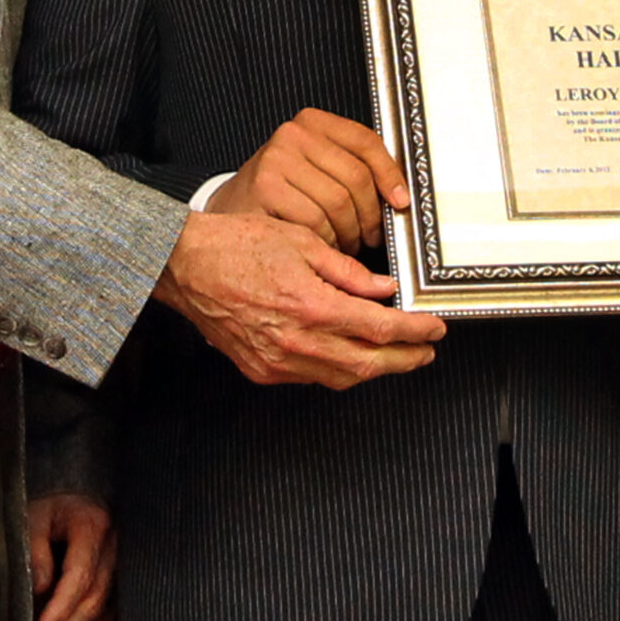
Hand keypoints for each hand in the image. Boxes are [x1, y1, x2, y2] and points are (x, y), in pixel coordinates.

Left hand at [29, 493, 115, 620]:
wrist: (75, 495)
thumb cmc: (51, 504)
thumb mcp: (33, 516)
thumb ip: (34, 549)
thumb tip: (40, 587)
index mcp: (94, 526)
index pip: (80, 575)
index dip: (62, 606)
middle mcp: (114, 548)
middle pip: (94, 599)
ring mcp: (120, 564)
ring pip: (104, 611)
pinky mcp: (118, 578)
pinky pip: (108, 612)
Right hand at [154, 208, 445, 388]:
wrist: (185, 267)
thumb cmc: (237, 246)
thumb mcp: (303, 242)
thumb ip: (348, 272)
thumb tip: (383, 289)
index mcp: (312, 307)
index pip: (381, 329)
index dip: (414, 332)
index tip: (434, 329)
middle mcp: (298, 342)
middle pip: (368, 364)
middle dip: (404, 360)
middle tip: (426, 352)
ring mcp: (278, 362)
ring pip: (342, 377)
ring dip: (374, 369)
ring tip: (395, 355)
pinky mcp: (262, 371)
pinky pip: (313, 377)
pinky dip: (339, 369)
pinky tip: (350, 355)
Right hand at [211, 109, 408, 252]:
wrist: (230, 214)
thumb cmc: (279, 197)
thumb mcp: (316, 170)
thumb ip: (351, 171)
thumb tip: (398, 193)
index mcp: (313, 123)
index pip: (365, 142)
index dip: (389, 174)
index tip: (400, 200)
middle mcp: (294, 134)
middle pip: (356, 177)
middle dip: (371, 216)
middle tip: (371, 236)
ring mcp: (277, 158)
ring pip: (339, 203)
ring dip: (350, 234)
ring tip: (346, 243)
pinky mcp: (266, 186)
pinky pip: (316, 221)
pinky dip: (326, 241)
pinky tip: (324, 246)